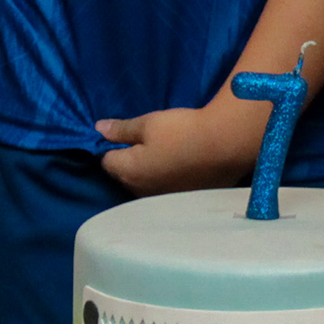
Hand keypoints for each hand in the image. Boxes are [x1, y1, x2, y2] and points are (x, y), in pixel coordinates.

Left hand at [95, 92, 276, 193]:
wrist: (225, 145)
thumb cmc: (181, 130)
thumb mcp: (148, 123)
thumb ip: (121, 129)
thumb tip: (98, 129)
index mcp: (128, 172)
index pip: (106, 162)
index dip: (113, 147)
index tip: (127, 135)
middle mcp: (141, 191)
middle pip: (125, 177)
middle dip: (129, 162)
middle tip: (147, 142)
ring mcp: (162, 199)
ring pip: (145, 186)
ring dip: (149, 174)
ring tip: (165, 154)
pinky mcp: (182, 200)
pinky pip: (165, 191)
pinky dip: (168, 180)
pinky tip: (180, 167)